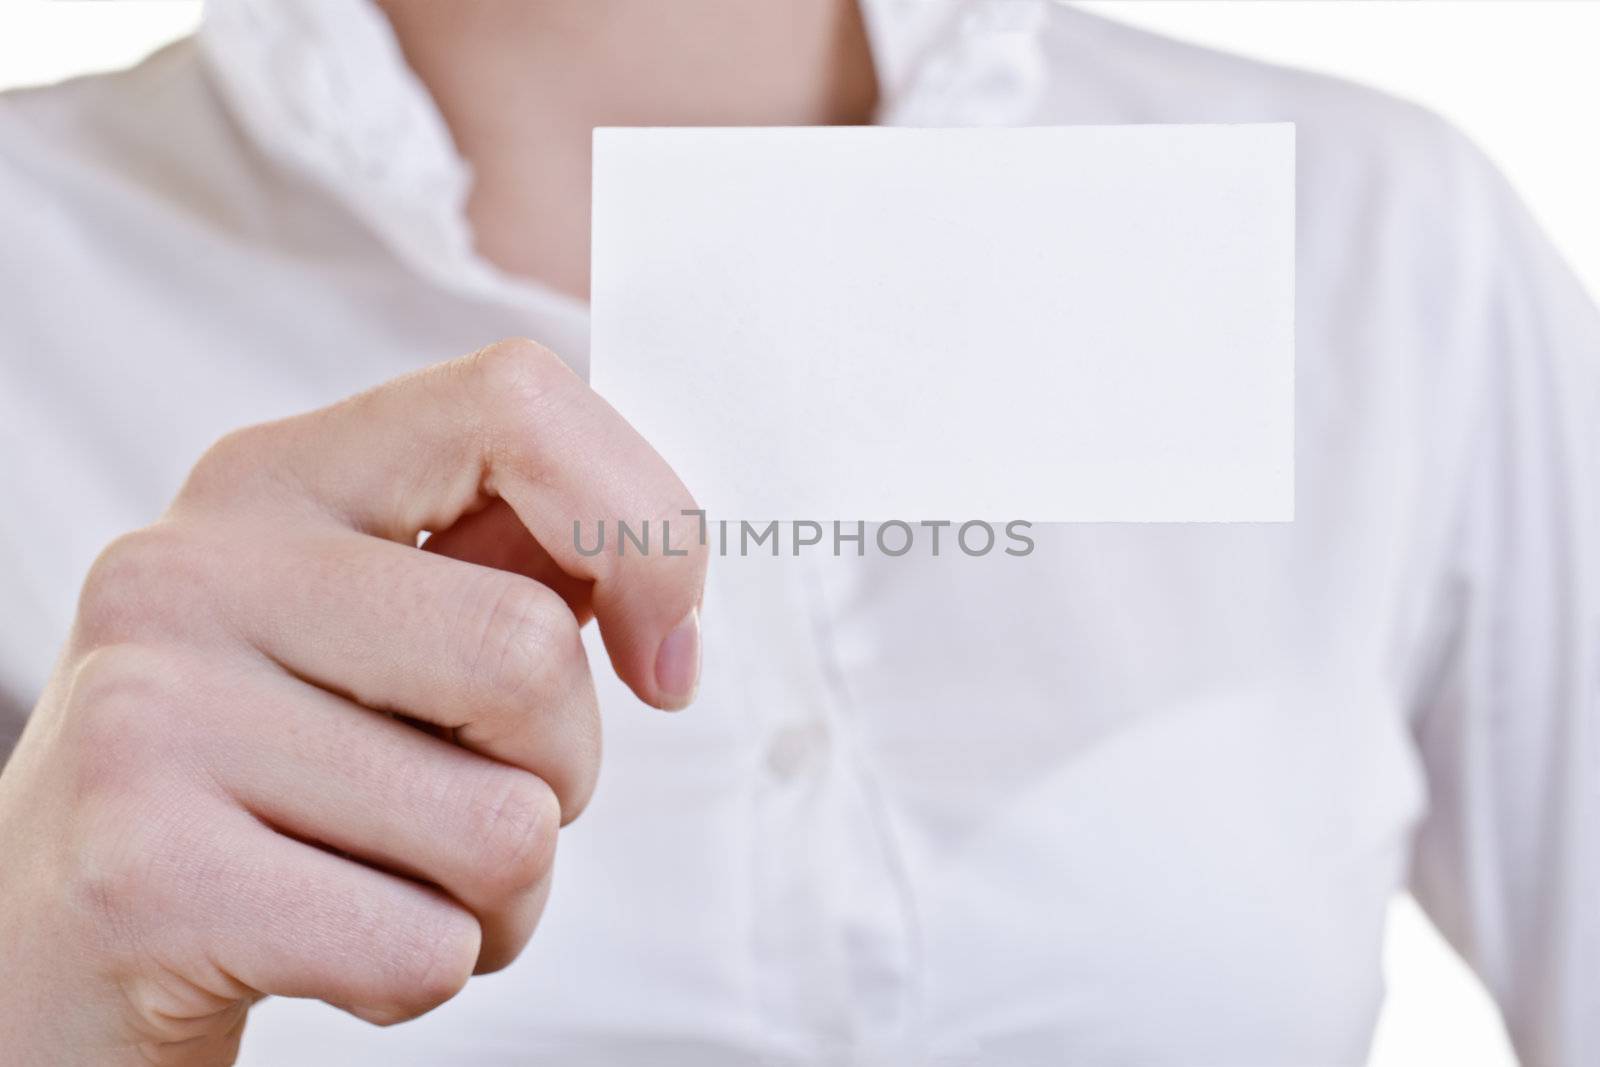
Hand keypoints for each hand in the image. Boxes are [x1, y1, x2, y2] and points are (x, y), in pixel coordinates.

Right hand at [0, 340, 705, 1064]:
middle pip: (530, 654)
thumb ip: (508, 563)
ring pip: (505, 826)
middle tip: (475, 802)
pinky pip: (429, 950)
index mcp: (272, 477)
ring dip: (501, 893)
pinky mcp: (141, 880)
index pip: (515, 402)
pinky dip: (429, 975)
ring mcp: (149, 718)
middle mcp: (190, 568)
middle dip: (561, 772)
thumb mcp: (366, 630)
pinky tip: (335, 944)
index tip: (656, 653)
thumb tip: (662, 584)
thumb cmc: (266, 777)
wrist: (58, 941)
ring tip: (394, 879)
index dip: (644, 533)